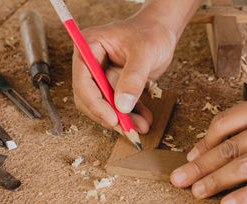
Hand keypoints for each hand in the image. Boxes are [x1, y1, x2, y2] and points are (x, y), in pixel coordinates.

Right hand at [72, 17, 176, 132]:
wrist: (163, 31)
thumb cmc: (152, 32)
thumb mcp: (144, 52)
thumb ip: (133, 78)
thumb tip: (122, 106)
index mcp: (89, 47)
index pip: (83, 81)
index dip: (95, 103)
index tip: (112, 118)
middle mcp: (91, 62)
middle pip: (89, 98)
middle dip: (108, 115)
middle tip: (127, 128)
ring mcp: (101, 75)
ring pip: (104, 106)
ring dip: (121, 119)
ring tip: (140, 127)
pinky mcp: (114, 85)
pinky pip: (118, 106)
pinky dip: (130, 115)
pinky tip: (143, 120)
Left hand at [170, 91, 246, 203]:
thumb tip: (219, 141)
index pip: (225, 123)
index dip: (203, 142)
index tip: (192, 157)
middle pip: (230, 146)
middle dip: (200, 166)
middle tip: (180, 178)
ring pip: (245, 165)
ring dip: (217, 181)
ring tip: (198, 191)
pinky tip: (229, 203)